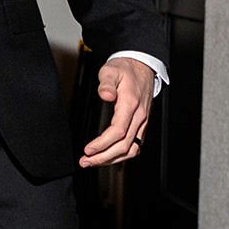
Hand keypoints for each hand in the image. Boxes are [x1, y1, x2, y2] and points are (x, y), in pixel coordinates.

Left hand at [79, 54, 157, 168]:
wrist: (142, 66)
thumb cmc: (125, 69)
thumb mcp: (111, 70)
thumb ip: (107, 82)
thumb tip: (105, 95)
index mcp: (131, 104)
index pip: (118, 131)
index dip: (103, 144)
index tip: (88, 150)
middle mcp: (139, 116)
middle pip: (124, 145)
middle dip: (104, 157)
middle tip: (86, 161)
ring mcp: (142, 122)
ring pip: (131, 149)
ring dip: (112, 159)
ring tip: (94, 162)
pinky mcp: (142, 125)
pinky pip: (135, 145)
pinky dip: (121, 155)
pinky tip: (108, 157)